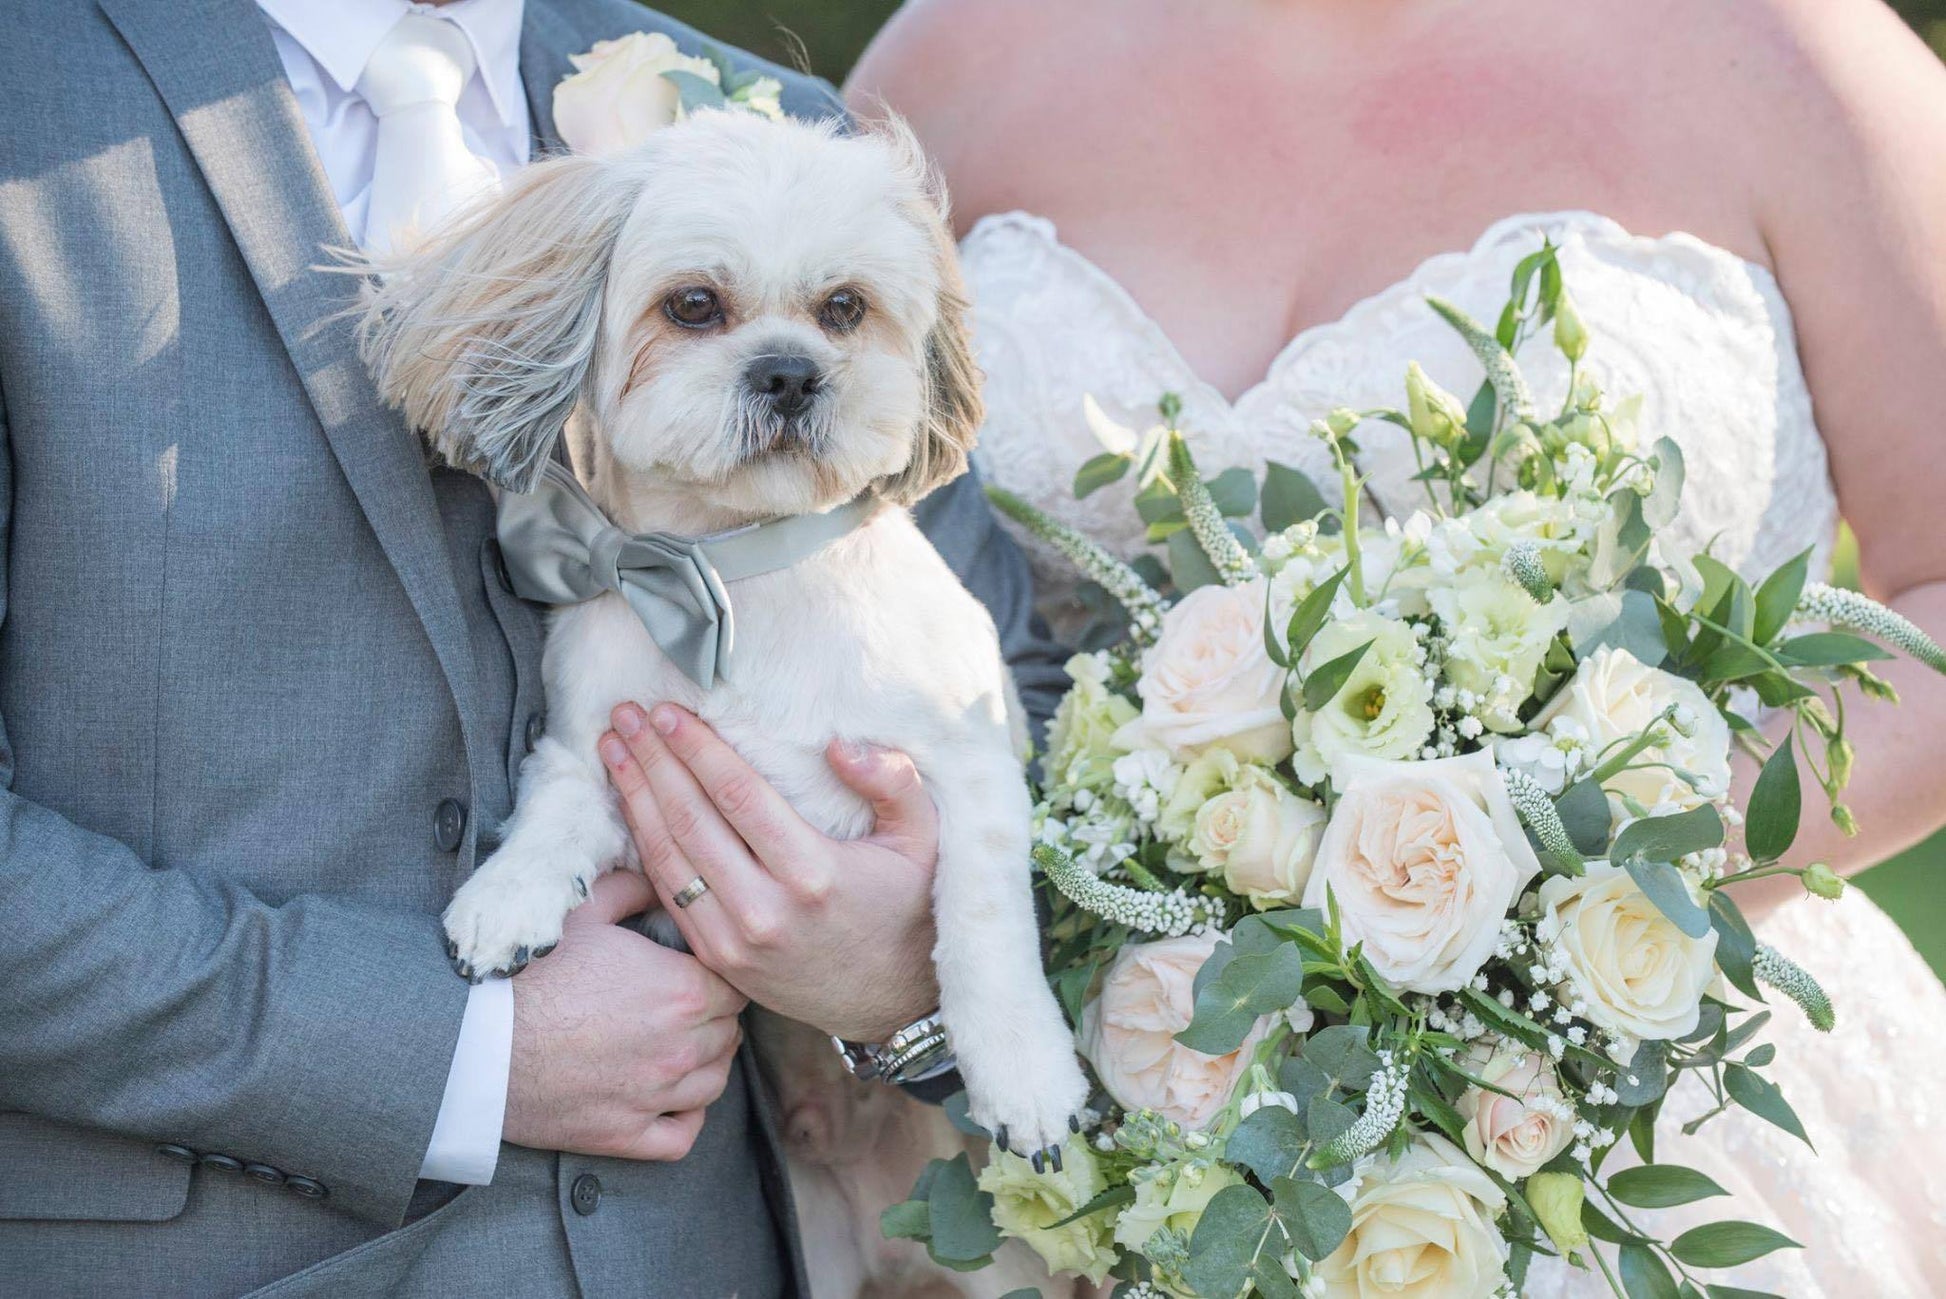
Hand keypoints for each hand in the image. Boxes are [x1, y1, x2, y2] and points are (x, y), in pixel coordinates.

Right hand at [503, 871, 747, 1159]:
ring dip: (707, 1062)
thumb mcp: (583, 910)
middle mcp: (681, 1047)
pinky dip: (687, 1117)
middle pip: (729, 1031)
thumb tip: (661, 881)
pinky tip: (675, 1099)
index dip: (721, 975)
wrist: (472, 1040)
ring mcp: (655, 1097)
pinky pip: (683, 1136)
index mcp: (683, 990)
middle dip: (715, 1016)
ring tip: (684, 1045)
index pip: (736, 984)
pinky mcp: (625, 1135)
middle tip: (689, 1005)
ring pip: (715, 1081)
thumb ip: (634, 889)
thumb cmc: (528, 972)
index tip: (701, 971)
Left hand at [598, 702, 941, 1041]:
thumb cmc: (908, 907)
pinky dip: (644, 845)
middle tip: (626, 714)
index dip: (696, 748)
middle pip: (690, 819)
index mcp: (814, 873)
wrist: (893, 1001)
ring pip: (668, 856)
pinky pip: (670, 893)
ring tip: (613, 749)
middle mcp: (766, 910)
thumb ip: (893, 782)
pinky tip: (631, 805)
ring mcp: (735, 941)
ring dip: (635, 797)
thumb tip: (838, 744)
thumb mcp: (925, 840)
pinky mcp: (718, 960)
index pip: (737, 794)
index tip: (667, 712)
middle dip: (652, 760)